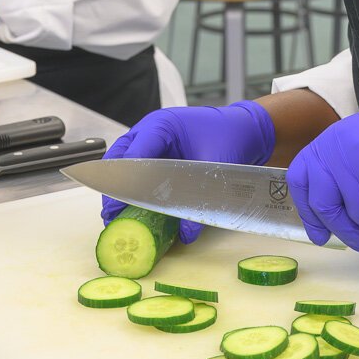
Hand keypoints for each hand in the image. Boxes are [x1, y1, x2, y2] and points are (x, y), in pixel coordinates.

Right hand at [100, 101, 275, 243]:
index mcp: (162, 125)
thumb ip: (200, 200)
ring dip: (122, 188)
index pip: (133, 155)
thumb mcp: (215, 168)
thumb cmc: (232, 137)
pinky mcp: (162, 152)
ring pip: (127, 163)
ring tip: (116, 214)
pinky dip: (136, 186)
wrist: (247, 130)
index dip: (123, 183)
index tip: (116, 207)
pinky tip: (135, 207)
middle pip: (121, 158)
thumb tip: (186, 233)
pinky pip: (140, 168)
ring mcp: (155, 141)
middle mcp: (153, 131)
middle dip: (116, 187)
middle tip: (110, 215)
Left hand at [287, 92, 358, 252]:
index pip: (301, 178)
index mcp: (332, 139)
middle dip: (344, 231)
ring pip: (357, 215)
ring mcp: (358, 161)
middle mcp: (339, 148)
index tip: (318, 232)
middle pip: (324, 205)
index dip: (307, 210)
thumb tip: (331, 210)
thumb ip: (342, 167)